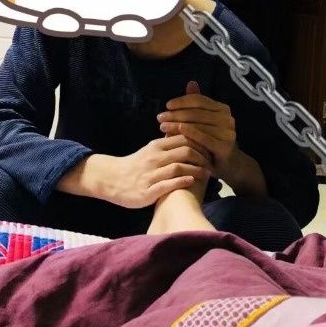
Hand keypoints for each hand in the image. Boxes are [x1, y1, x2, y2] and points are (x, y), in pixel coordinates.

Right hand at [77, 135, 210, 208]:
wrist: (112, 180)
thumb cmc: (136, 165)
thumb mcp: (151, 150)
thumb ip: (168, 144)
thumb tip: (189, 136)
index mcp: (156, 146)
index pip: (184, 138)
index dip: (200, 142)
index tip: (211, 148)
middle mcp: (155, 158)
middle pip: (184, 150)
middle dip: (202, 156)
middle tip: (213, 161)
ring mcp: (151, 174)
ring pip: (178, 166)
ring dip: (196, 169)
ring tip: (208, 173)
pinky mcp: (147, 191)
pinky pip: (168, 184)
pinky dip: (182, 181)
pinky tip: (192, 181)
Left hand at [157, 82, 237, 177]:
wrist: (227, 165)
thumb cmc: (210, 142)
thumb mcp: (203, 122)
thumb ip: (197, 104)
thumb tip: (191, 82)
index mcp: (222, 109)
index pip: (199, 100)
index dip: (182, 101)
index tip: (167, 105)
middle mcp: (227, 118)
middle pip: (197, 112)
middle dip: (176, 114)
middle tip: (160, 117)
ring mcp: (228, 132)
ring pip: (198, 124)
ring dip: (178, 124)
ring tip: (163, 127)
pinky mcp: (225, 146)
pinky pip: (204, 137)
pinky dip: (190, 133)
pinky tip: (177, 132)